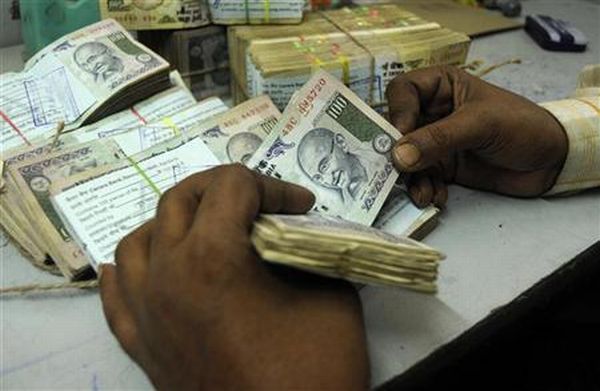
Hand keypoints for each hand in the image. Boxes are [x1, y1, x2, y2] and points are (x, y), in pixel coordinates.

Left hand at [99, 165, 368, 389]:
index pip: (232, 187)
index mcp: (213, 256)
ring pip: (137, 241)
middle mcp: (167, 274)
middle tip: (259, 203)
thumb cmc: (313, 370)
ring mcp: (146, 311)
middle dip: (222, 189)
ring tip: (205, 230)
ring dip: (172, 224)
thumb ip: (308, 253)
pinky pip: (117, 294)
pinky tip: (149, 267)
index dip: (273, 186)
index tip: (302, 207)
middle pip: (179, 200)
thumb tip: (291, 237)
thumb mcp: (331, 296)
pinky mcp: (141, 345)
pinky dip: (130, 270)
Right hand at [386, 66, 567, 206]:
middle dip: (396, 153)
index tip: (399, 138)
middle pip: (397, 129)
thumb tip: (398, 156)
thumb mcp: (481, 125)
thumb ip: (439, 138)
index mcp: (441, 86)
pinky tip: (436, 198)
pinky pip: (421, 178)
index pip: (403, 91)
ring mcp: (436, 141)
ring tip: (423, 194)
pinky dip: (424, 189)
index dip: (396, 112)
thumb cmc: (522, 126)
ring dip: (411, 178)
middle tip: (398, 173)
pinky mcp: (443, 167)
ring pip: (405, 158)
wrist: (551, 161)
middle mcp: (433, 112)